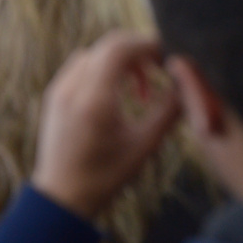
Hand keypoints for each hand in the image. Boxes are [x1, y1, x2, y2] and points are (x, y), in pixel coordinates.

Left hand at [31, 32, 180, 218]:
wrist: (61, 198)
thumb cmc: (105, 176)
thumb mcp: (145, 145)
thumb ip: (169, 111)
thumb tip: (187, 85)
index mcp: (95, 100)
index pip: (120, 48)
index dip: (147, 44)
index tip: (168, 56)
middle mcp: (72, 87)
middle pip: (109, 44)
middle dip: (138, 49)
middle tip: (160, 67)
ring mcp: (59, 89)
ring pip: (96, 52)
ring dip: (122, 59)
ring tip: (141, 89)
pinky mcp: (54, 94)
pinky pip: (83, 64)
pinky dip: (104, 68)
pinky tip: (119, 92)